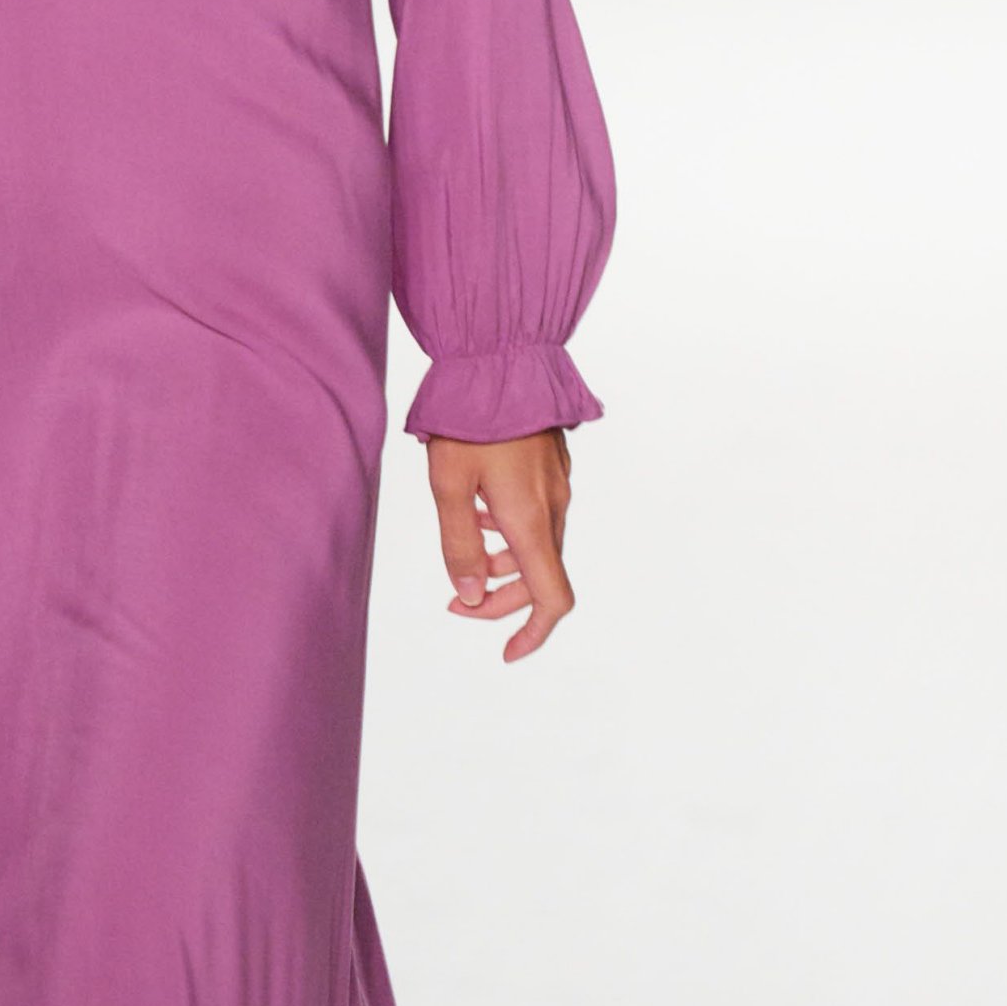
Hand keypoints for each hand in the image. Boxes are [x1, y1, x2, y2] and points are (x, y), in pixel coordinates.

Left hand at [425, 431, 575, 664]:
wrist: (501, 354)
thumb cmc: (470, 417)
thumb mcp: (448, 485)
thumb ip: (458, 546)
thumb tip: (467, 597)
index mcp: (531, 520)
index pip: (552, 599)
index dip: (532, 634)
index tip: (506, 651)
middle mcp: (554, 507)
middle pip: (540, 577)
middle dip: (500, 598)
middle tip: (455, 598)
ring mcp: (558, 484)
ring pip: (538, 545)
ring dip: (503, 563)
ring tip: (465, 547)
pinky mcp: (553, 465)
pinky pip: (539, 515)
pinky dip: (511, 531)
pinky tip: (481, 508)